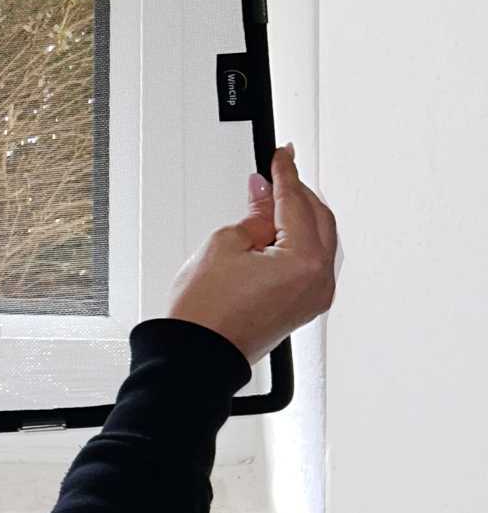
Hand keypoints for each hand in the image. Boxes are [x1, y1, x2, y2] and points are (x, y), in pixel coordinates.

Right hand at [163, 145, 339, 367]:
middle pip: (318, 220)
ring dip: (298, 218)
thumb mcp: (224, 245)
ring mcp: (314, 298)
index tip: (282, 156)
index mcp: (304, 262)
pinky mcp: (303, 309)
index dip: (285, 174)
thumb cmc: (204, 316)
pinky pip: (310, 263)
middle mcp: (318, 281)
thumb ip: (254, 215)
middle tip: (272, 178)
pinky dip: (298, 243)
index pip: (296, 203)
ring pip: (318, 241)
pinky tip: (277, 234)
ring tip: (269, 205)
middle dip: (295, 195)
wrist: (195, 357)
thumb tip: (264, 198)